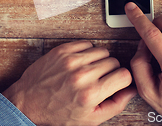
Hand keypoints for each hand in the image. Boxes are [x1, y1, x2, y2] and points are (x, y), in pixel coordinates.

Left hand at [2, 40, 136, 125]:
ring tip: (89, 71)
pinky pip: (87, 44)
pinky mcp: (63, 50)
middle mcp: (82, 76)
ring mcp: (72, 61)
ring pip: (102, 51)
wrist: (29, 102)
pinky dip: (87, 52)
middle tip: (99, 80)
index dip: (122, 80)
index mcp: (91, 94)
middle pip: (114, 62)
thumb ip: (116, 105)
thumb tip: (132, 90)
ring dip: (99, 60)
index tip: (115, 83)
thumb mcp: (90, 119)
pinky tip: (80, 63)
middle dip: (110, 71)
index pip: (124, 75)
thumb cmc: (58, 112)